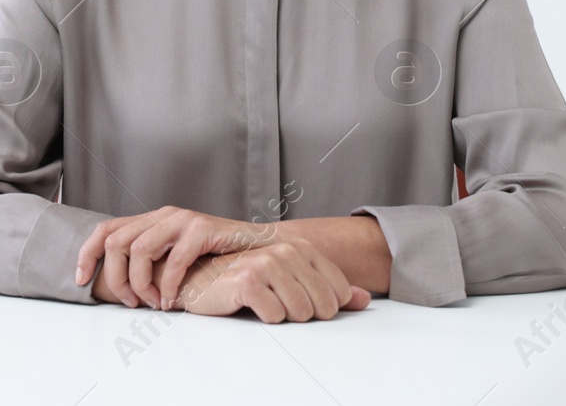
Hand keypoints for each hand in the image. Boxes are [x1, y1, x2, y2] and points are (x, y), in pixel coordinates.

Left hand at [75, 206, 273, 308]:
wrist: (257, 248)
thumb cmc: (214, 258)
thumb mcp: (174, 258)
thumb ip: (150, 263)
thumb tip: (117, 287)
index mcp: (151, 220)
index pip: (105, 230)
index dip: (86, 254)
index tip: (80, 281)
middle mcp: (162, 215)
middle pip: (116, 243)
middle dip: (115, 278)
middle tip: (129, 303)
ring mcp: (181, 219)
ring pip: (138, 250)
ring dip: (140, 284)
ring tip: (151, 303)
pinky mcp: (202, 229)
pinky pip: (172, 260)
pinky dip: (167, 285)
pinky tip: (170, 300)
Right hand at [173, 241, 371, 322]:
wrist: (201, 280)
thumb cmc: (246, 281)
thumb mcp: (292, 282)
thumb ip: (330, 289)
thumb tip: (364, 299)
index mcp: (300, 247)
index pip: (338, 292)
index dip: (323, 308)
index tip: (301, 302)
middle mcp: (285, 250)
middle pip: (323, 306)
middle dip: (305, 315)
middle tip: (280, 305)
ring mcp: (266, 263)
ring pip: (301, 313)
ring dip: (284, 318)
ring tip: (266, 305)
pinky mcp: (247, 281)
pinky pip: (275, 316)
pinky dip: (266, 318)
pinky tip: (251, 306)